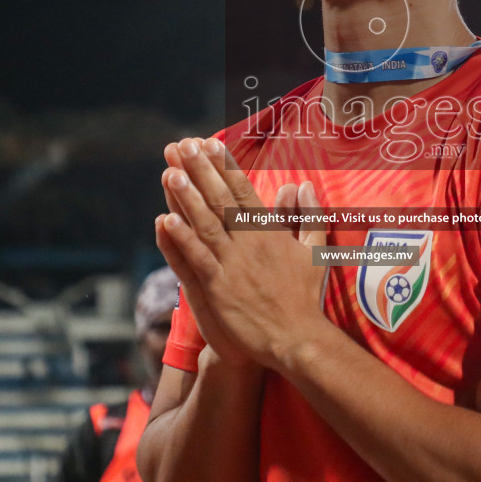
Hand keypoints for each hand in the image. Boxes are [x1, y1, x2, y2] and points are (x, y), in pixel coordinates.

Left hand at [155, 136, 330, 369]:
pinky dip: (181, 240)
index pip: (243, 191)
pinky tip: (165, 220)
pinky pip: (196, 259)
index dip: (225, 167)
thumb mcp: (315, 250)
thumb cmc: (306, 296)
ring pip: (205, 224)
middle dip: (200, 171)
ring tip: (169, 172)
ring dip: (185, 197)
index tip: (211, 143)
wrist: (298, 338)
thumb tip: (303, 185)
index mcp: (269, 232)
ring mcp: (232, 264)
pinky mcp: (218, 288)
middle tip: (183, 145)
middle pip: (220, 200)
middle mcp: (248, 243)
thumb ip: (309, 215)